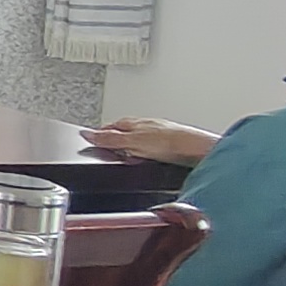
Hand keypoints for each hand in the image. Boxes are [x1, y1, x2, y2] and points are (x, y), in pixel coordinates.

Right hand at [89, 117, 216, 165]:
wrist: (197, 150)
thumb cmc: (169, 141)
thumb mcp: (131, 142)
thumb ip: (109, 139)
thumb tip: (88, 134)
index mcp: (132, 122)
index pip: (109, 127)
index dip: (100, 136)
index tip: (92, 143)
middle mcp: (145, 126)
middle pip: (123, 136)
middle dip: (118, 148)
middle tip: (116, 157)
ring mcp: (157, 136)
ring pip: (138, 145)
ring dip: (134, 154)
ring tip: (135, 162)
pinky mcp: (168, 147)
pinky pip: (151, 153)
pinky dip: (148, 159)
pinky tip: (151, 163)